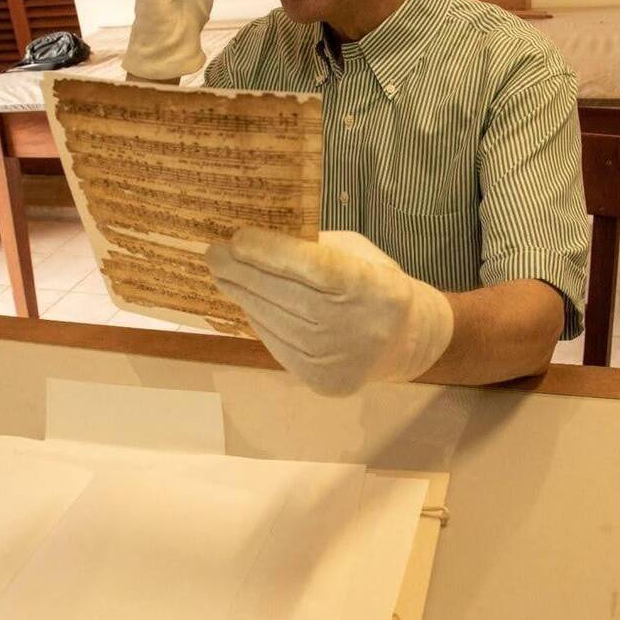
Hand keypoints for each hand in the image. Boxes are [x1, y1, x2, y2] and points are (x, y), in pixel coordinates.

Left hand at [206, 229, 454, 396]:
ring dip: (244, 296)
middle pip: (287, 296)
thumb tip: (255, 240)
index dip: (272, 252)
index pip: (315, 267)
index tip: (237, 238)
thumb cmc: (376, 284)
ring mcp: (340, 360)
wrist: (406, 342)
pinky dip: (258, 321)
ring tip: (224, 275)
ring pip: (275, 322)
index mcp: (376, 288)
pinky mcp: (322, 381)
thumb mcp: (357, 254)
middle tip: (214, 254)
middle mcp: (360, 328)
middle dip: (244, 273)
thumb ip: (314, 249)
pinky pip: (277, 345)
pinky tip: (247, 302)